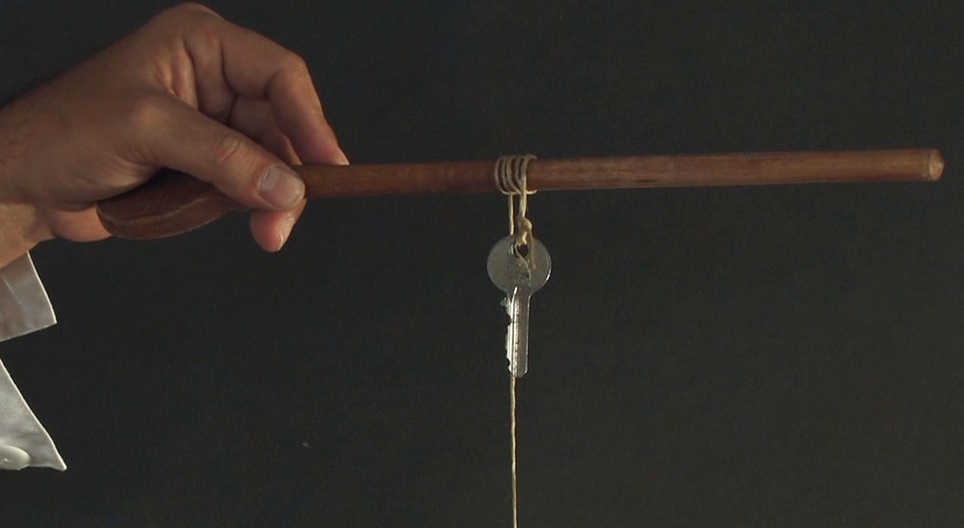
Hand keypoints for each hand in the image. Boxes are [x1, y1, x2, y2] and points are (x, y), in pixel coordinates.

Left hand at [0, 3, 346, 266]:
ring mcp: (213, 126)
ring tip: (268, 231)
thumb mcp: (148, 130)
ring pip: (273, 162)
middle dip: (290, 172)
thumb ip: (223, 158)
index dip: (309, 118)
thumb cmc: (65, 132)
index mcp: (203, 46)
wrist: (26, 183)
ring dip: (276, 199)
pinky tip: (253, 224)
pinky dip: (257, 209)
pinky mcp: (208, 165)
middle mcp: (215, 80)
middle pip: (283, 124)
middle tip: (287, 215)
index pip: (279, 75)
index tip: (326, 163)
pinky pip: (252, 186)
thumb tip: (288, 187)